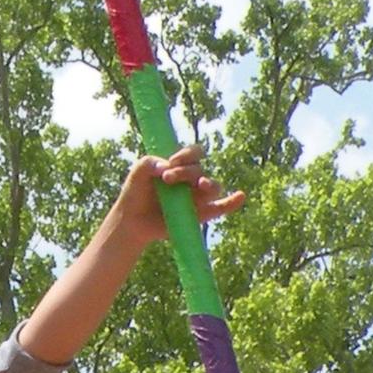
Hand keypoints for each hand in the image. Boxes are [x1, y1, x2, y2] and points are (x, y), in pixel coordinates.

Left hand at [112, 145, 244, 246]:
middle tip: (167, 179)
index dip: (186, 154)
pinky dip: (232, 203)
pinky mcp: (199, 215)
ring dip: (207, 183)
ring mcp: (197, 197)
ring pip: (213, 186)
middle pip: (200, 169)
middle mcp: (192, 179)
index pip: (195, 153)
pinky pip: (221, 208)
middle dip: (185, 172)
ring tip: (199, 185)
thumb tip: (166, 167)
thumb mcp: (138, 171)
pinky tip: (240, 196)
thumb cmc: (136, 192)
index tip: (170, 162)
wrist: (132, 220)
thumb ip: (150, 162)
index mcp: (181, 165)